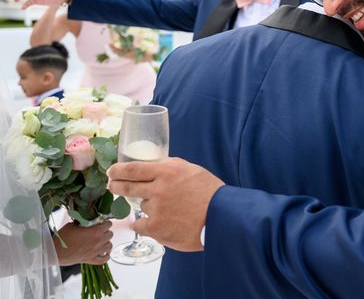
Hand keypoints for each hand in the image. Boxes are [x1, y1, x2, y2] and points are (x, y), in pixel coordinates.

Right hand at [54, 221, 112, 265]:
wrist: (54, 252)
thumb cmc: (62, 237)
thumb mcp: (73, 225)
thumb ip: (83, 222)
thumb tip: (86, 222)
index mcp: (95, 231)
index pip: (108, 224)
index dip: (105, 222)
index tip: (101, 222)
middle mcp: (98, 241)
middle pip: (110, 234)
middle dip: (106, 231)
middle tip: (99, 230)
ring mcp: (95, 252)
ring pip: (110, 246)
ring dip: (106, 242)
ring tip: (101, 240)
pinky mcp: (90, 260)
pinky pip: (104, 259)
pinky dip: (106, 256)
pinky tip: (104, 252)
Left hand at [107, 157, 223, 251]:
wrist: (221, 216)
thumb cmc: (209, 192)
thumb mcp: (190, 170)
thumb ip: (170, 167)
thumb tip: (153, 166)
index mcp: (167, 171)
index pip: (133, 168)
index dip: (118, 170)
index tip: (111, 171)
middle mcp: (158, 189)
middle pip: (127, 186)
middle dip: (116, 186)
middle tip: (113, 186)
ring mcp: (155, 209)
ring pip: (141, 205)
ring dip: (148, 206)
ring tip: (168, 210)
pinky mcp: (156, 228)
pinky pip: (140, 224)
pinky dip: (146, 223)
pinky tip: (159, 223)